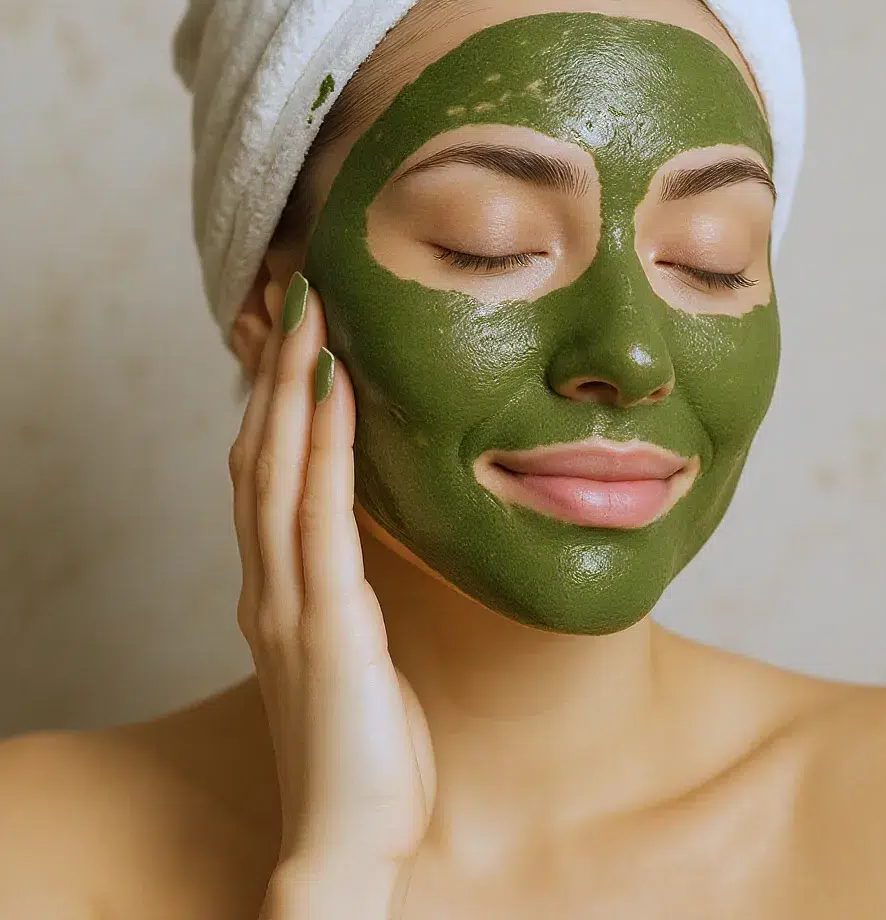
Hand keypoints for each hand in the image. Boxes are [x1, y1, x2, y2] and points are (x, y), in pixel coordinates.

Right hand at [228, 272, 435, 889]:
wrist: (349, 837)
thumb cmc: (364, 750)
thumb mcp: (356, 656)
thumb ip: (351, 597)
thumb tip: (377, 544)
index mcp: (280, 590)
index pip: (268, 475)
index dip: (276, 401)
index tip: (300, 337)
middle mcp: (270, 583)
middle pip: (262, 453)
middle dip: (277, 370)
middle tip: (301, 294)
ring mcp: (290, 600)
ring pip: (280, 468)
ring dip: (294, 385)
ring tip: (313, 313)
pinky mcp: (325, 620)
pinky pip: (321, 513)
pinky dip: (324, 445)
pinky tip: (336, 390)